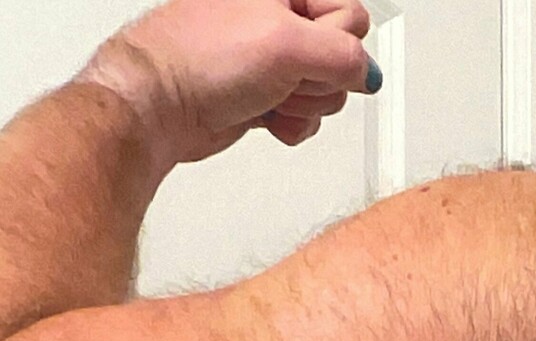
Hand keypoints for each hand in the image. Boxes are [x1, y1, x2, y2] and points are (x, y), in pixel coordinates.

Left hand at [78, 0, 378, 166]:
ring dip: (303, 105)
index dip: (337, 42)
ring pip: (326, 90)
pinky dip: (292, 123)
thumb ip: (344, 55)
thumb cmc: (201, 59)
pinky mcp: (265, 93)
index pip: (351, 15)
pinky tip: (266, 115)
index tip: (307, 50)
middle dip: (319, 78)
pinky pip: (305, 114)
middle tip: (283, 75)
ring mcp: (272, 58)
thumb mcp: (288, 45)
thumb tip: (368, 74)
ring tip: (268, 95)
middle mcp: (279, 17)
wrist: (160, 105)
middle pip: (342, 56)